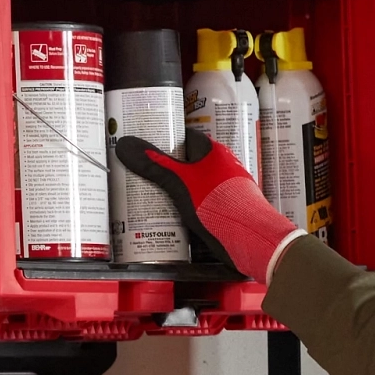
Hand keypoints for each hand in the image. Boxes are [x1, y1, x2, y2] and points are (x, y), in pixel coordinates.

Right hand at [112, 130, 297, 289]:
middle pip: (189, 162)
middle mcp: (223, 166)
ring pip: (195, 183)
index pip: (186, 137)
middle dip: (167, 167)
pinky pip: (201, 201)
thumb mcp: (179, 182)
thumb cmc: (219, 203)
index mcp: (214, 152)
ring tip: (151, 195)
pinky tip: (172, 215)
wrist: (250, 237)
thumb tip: (125, 145)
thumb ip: (153, 165)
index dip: (166, 138)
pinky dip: (186, 205)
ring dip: (176, 188)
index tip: (146, 144)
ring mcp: (226, 188)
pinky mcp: (227, 208)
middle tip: (142, 171)